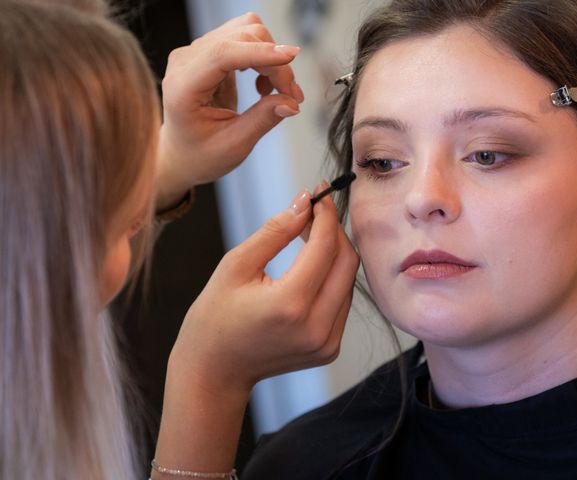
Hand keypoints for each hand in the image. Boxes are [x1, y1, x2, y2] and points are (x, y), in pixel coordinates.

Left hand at [156, 12, 303, 208]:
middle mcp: (186, 61)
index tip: (292, 56)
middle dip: (274, 62)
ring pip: (246, 32)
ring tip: (277, 92)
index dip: (260, 52)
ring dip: (271, 57)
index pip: (223, 54)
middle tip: (292, 97)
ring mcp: (196, 53)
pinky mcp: (209, 52)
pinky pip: (245, 40)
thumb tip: (292, 102)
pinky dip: (263, 58)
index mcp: (183, 87)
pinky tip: (263, 87)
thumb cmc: (201, 156)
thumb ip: (262, 120)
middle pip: (241, 37)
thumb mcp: (234, 145)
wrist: (181, 155)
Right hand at [168, 188, 359, 394]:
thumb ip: (275, 231)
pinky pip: (342, 301)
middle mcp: (316, 327)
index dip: (325, 215)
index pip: (325, 246)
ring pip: (348, 281)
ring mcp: (327, 342)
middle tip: (315, 212)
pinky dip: (332, 277)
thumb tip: (305, 201)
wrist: (215, 372)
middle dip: (334, 230)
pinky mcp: (330, 349)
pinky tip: (311, 266)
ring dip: (334, 252)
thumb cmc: (215, 317)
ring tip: (309, 235)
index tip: (319, 193)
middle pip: (346, 261)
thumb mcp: (236, 265)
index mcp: (290, 304)